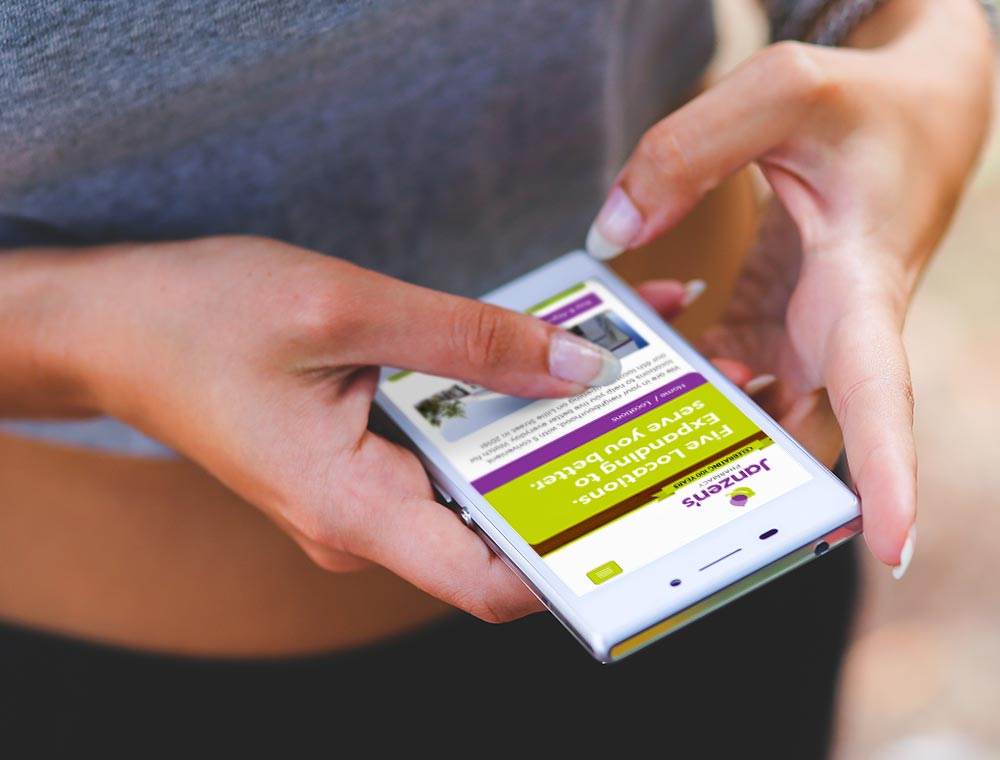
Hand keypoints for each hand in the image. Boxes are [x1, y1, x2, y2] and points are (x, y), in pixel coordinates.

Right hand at [67, 236, 629, 621]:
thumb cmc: (200, 319)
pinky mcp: (364, 463)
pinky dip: (496, 408)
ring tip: (612, 361)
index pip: (488, 582)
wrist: (119, 325)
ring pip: (477, 483)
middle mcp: (364, 523)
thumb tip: (574, 369)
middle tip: (656, 397)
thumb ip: (466, 341)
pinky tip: (537, 355)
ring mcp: (365, 496)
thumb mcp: (343, 309)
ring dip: (544, 427)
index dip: (573, 558)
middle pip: (498, 526)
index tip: (643, 506)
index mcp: (352, 509)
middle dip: (580, 467)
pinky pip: (447, 452)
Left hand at [584, 0, 995, 574]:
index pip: (879, 393)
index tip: (887, 547)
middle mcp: (841, 328)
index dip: (887, 473)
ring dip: (702, 432)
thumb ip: (686, 153)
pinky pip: (728, 371)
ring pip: (759, 413)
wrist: (915, 111)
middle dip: (752, 483)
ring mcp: (808, 332)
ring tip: (626, 446)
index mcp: (864, 284)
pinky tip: (637, 365)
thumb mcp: (784, 92)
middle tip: (679, 525)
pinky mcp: (778, 321)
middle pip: (804, 433)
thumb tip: (612, 235)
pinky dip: (686, 376)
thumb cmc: (870, 106)